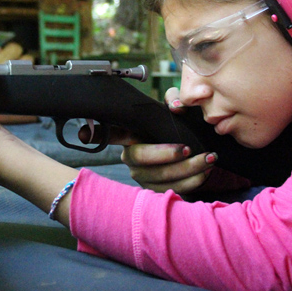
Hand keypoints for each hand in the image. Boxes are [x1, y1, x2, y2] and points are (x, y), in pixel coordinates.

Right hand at [81, 87, 249, 193]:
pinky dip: (192, 181)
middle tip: (187, 148)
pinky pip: (172, 190)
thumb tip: (176, 107)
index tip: (83, 134)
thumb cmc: (178, 129)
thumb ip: (174, 100)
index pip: (111, 132)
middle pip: (140, 158)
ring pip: (160, 177)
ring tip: (209, 158)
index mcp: (130, 136)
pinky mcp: (155, 191)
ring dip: (188, 169)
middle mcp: (131, 157)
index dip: (95, 133)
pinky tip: (206, 171)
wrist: (194, 154)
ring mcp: (142, 176)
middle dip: (165, 155)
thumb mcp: (175, 110)